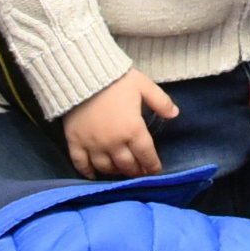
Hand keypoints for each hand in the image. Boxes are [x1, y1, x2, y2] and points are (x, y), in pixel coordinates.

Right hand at [58, 68, 177, 180]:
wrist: (82, 74)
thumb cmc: (116, 80)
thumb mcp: (143, 86)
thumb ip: (161, 101)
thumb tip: (175, 114)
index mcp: (133, 130)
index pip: (146, 155)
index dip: (152, 166)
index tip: (155, 171)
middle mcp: (113, 142)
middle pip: (127, 165)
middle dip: (136, 171)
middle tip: (140, 173)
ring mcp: (92, 144)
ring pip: (106, 167)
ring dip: (116, 172)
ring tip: (121, 172)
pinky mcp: (74, 142)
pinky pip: (81, 163)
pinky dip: (87, 172)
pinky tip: (93, 176)